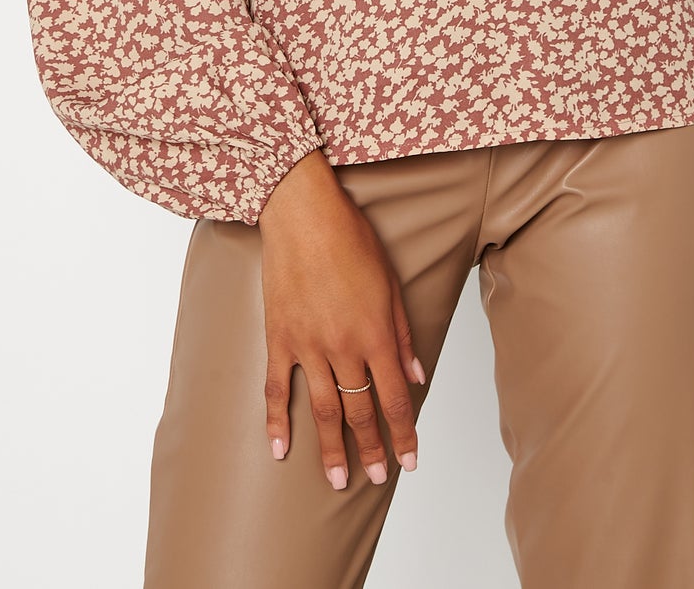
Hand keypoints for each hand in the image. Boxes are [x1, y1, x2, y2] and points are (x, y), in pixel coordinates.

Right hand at [257, 150, 426, 489]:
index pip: (395, 398)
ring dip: (331, 449)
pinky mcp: (278, 337)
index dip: (404, 433)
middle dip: (371, 449)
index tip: (410, 460)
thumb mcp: (390, 283)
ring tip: (336, 481)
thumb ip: (403, 334)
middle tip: (378, 478)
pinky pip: (276, 387)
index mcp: (376, 334)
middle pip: (360, 410)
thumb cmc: (351, 239)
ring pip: (322, 409)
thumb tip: (417, 374)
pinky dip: (276, 420)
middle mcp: (343, 347)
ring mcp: (307, 345)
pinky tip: (280, 450)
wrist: (303, 213)